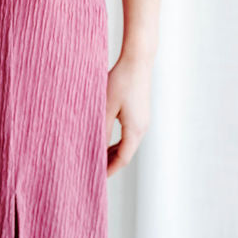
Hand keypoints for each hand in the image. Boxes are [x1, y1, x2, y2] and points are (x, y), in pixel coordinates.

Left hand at [105, 52, 152, 176]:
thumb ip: (101, 129)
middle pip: (126, 153)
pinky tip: (104, 139)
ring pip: (128, 143)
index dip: (109, 169)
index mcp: (135, 130)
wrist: (138, 61)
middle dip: (110, 163)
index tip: (96, 177)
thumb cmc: (121, 81)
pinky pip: (129, 133)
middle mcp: (142, 128)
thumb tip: (94, 147)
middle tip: (93, 170)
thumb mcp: (106, 107)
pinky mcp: (140, 112)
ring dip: (113, 151)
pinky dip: (118, 140)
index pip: (122, 159)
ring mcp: (143, 120)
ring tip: (96, 157)